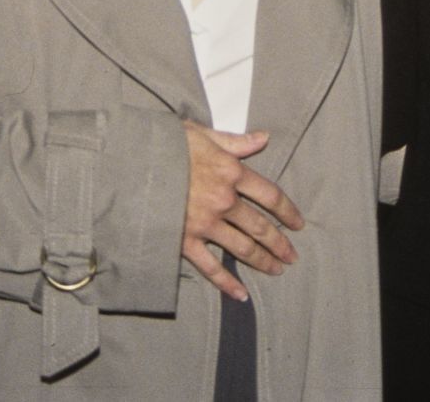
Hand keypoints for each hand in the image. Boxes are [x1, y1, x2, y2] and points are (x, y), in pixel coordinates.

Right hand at [182, 122, 304, 300]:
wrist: (130, 163)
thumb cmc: (166, 144)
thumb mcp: (202, 134)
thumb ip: (235, 141)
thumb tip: (264, 137)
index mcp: (231, 172)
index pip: (270, 195)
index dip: (287, 211)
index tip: (298, 223)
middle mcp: (223, 200)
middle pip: (260, 226)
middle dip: (279, 243)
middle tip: (293, 256)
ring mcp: (205, 223)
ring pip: (242, 247)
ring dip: (262, 261)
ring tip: (277, 270)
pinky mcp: (185, 240)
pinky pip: (210, 266)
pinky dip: (226, 283)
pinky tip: (241, 295)